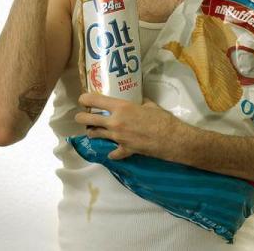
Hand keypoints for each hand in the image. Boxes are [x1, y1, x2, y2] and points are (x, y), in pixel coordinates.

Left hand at [75, 93, 190, 160]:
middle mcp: (115, 122)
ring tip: (94, 130)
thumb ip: (140, 102)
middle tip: (82, 117)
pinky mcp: (124, 150)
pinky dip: (113, 152)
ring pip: (95, 135)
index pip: (94, 100)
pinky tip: (114, 151)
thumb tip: (138, 99)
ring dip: (92, 132)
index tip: (83, 100)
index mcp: (121, 107)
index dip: (85, 99)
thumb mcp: (150, 105)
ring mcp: (118, 138)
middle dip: (81, 118)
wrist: (172, 139)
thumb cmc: (162, 118)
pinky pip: (113, 153)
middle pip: (88, 120)